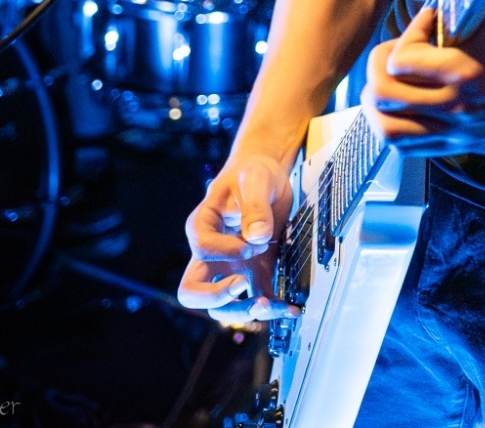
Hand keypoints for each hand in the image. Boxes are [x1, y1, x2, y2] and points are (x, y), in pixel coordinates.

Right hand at [178, 150, 299, 321]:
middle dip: (216, 298)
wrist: (266, 176)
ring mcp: (230, 267)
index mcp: (202, 226)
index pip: (201, 248)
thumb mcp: (255, 180)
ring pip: (222, 306)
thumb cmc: (252, 174)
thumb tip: (258, 236)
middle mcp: (210, 254)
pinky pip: (256, 297)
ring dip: (243, 311)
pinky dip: (272, 308)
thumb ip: (255, 207)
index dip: (225, 251)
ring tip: (270, 305)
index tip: (251, 245)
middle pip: (193, 292)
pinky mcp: (254, 271)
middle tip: (242, 286)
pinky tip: (291, 308)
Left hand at [361, 0, 484, 154]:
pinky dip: (397, 124)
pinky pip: (410, 145)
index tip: (432, 20)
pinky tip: (408, 101)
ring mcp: (462, 130)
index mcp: (466, 71)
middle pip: (382, 96)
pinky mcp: (466, 142)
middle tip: (400, 49)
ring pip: (389, 128)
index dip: (409, 31)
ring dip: (381, 100)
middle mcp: (460, 108)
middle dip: (381, 65)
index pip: (399, 60)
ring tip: (393, 79)